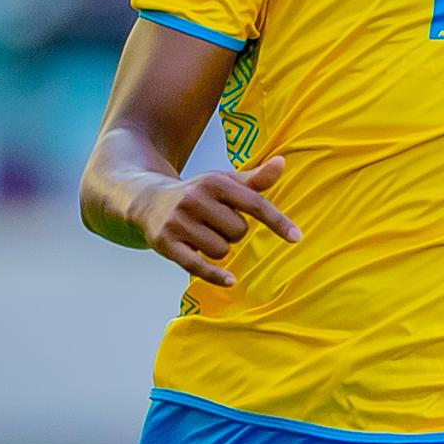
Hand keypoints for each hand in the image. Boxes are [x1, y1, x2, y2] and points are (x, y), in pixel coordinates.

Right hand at [135, 154, 299, 286]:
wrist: (147, 199)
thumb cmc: (197, 193)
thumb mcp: (224, 182)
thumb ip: (255, 179)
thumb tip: (281, 163)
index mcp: (214, 182)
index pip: (254, 204)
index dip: (277, 222)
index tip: (297, 237)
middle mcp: (195, 199)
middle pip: (238, 232)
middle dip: (233, 233)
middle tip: (215, 224)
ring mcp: (179, 222)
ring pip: (222, 251)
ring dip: (218, 249)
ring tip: (202, 235)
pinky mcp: (166, 243)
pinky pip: (198, 266)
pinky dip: (215, 275)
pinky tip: (230, 280)